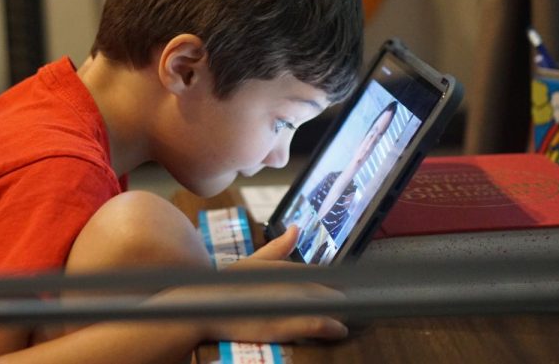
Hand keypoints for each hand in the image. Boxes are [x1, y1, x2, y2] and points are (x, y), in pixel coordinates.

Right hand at [200, 226, 347, 343]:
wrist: (202, 309)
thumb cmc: (224, 286)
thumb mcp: (251, 262)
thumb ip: (276, 247)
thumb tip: (296, 228)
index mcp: (281, 266)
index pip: (319, 274)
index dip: (335, 282)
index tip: (349, 288)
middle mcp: (286, 281)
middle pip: (326, 290)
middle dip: (342, 297)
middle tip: (357, 305)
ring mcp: (285, 303)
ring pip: (325, 306)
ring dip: (340, 312)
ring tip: (352, 318)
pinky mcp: (282, 324)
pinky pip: (316, 324)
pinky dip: (331, 327)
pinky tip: (340, 330)